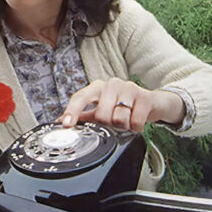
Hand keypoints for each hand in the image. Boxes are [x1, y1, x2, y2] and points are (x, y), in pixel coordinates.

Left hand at [59, 78, 185, 131]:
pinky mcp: (145, 97)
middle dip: (108, 125)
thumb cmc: (123, 106)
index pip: (81, 97)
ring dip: (123, 127)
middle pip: (102, 115)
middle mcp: (112, 84)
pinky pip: (135, 121)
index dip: (72, 111)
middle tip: (115, 124)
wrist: (152, 103)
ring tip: (127, 122)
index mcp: (98, 87)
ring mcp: (129, 88)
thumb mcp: (102, 109)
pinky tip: (137, 122)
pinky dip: (136, 127)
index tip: (66, 124)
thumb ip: (83, 116)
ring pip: (119, 119)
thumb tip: (59, 123)